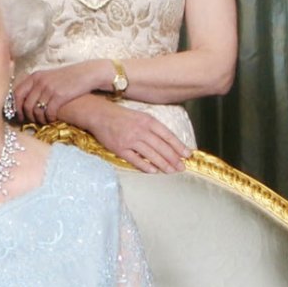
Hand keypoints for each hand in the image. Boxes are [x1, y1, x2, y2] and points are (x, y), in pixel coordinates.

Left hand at [16, 63, 106, 123]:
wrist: (87, 74)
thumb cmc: (68, 78)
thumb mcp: (49, 77)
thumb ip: (37, 85)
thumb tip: (25, 100)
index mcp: (35, 76)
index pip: (17, 93)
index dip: (16, 107)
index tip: (19, 116)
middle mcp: (39, 81)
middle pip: (25, 104)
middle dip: (27, 116)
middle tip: (31, 122)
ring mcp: (49, 88)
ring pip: (36, 110)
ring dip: (39, 119)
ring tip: (43, 122)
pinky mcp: (59, 96)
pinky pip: (48, 112)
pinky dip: (49, 118)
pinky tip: (52, 119)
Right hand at [74, 96, 188, 173]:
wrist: (99, 114)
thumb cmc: (122, 116)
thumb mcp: (141, 117)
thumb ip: (154, 128)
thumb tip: (169, 143)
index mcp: (148, 121)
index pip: (168, 135)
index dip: (179, 146)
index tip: (187, 154)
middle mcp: (141, 130)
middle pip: (162, 147)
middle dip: (174, 159)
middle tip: (182, 168)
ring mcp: (130, 140)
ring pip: (151, 155)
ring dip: (163, 164)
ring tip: (171, 171)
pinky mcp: (120, 148)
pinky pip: (135, 159)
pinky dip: (145, 166)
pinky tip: (153, 171)